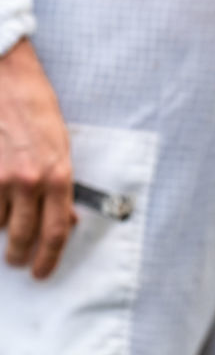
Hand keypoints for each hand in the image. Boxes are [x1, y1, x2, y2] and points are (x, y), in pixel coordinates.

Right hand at [0, 39, 75, 278]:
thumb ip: (62, 186)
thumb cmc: (36, 111)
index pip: (57, 231)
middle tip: (16, 261)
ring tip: (3, 221)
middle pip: (23, 235)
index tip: (42, 272)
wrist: (5, 82)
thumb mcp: (62, 147)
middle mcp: (29, 181)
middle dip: (18, 254)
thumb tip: (68, 219)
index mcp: (59, 175)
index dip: (49, 257)